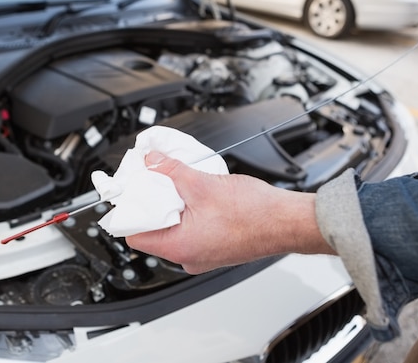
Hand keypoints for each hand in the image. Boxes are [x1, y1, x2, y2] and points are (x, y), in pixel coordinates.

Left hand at [125, 151, 334, 273]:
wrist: (287, 222)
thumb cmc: (255, 214)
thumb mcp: (202, 184)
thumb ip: (170, 170)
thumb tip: (152, 161)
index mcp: (179, 247)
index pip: (134, 235)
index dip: (130, 210)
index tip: (133, 190)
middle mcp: (188, 257)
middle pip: (153, 230)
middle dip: (154, 203)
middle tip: (156, 180)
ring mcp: (203, 255)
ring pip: (174, 229)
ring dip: (174, 205)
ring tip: (181, 185)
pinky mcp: (215, 248)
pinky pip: (192, 230)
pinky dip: (190, 212)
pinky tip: (199, 195)